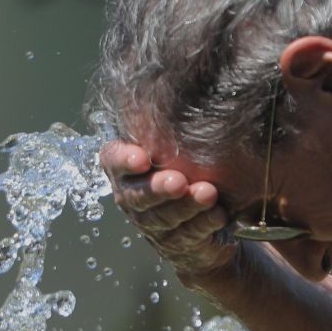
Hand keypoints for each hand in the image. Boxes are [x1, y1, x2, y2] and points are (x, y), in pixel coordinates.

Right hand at [100, 140, 235, 277]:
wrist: (202, 219)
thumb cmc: (185, 171)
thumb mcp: (173, 150)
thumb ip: (171, 132)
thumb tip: (186, 86)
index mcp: (125, 169)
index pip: (113, 160)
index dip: (124, 160)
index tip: (142, 158)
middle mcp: (132, 197)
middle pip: (138, 196)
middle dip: (158, 188)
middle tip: (178, 181)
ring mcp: (151, 224)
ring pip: (163, 217)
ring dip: (187, 205)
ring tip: (207, 194)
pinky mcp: (174, 244)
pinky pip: (187, 235)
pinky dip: (203, 224)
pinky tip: (218, 214)